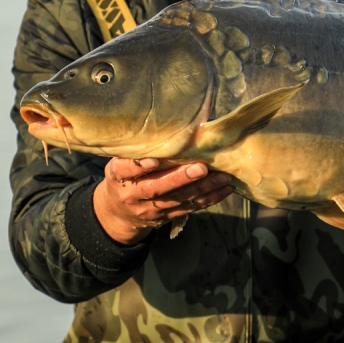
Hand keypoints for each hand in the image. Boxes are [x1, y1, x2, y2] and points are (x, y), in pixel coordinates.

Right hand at [93, 158, 233, 245]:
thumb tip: (170, 125)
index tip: (153, 159)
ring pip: (177, 200)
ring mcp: (150, 209)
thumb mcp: (121, 163)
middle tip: (201, 168)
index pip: (124, 171)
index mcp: (118, 177)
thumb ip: (138, 151)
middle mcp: (133, 195)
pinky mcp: (166, 216)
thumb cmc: (126, 177)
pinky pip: (189, 208)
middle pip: (156, 188)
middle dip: (179, 178)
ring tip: (221, 177)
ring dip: (202, 188)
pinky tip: (225, 188)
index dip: (138, 166)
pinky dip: (209, 199)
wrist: (118, 214)